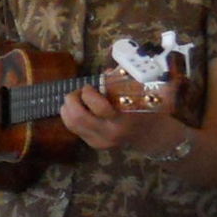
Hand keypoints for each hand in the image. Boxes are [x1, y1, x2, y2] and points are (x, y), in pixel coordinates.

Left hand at [58, 83, 180, 153]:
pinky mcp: (93, 144)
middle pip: (77, 117)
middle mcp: (110, 133)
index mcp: (124, 120)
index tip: (90, 86)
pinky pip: (73, 127)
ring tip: (78, 99)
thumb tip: (108, 72)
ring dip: (68, 106)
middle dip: (72, 99)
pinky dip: (71, 114)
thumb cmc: (143, 109)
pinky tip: (82, 108)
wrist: (149, 134)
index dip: (88, 93)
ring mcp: (100, 141)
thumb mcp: (140, 94)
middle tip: (79, 92)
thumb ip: (124, 82)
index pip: (98, 108)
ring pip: (70, 122)